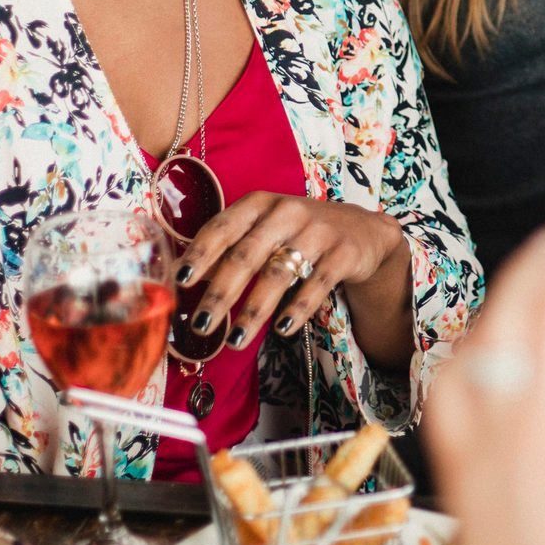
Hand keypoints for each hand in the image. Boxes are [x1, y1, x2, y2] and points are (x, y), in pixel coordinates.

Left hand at [175, 191, 410, 354]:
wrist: (363, 231)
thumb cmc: (300, 233)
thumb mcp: (266, 229)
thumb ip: (231, 247)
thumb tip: (184, 279)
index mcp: (260, 204)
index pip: (223, 227)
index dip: (201, 253)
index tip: (181, 280)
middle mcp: (287, 212)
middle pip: (247, 255)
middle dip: (221, 293)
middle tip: (201, 324)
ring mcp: (318, 230)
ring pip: (279, 273)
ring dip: (254, 310)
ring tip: (235, 340)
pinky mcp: (344, 252)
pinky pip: (317, 283)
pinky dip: (298, 309)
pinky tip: (282, 330)